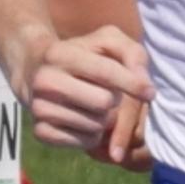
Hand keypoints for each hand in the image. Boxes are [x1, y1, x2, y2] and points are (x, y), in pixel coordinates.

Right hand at [30, 25, 151, 157]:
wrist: (34, 71)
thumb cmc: (81, 55)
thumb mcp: (106, 41)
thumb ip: (132, 53)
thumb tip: (145, 86)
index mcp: (61, 54)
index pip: (105, 72)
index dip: (132, 83)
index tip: (150, 93)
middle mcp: (45, 81)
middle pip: (104, 103)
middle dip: (114, 101)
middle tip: (107, 94)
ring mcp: (40, 108)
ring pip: (96, 126)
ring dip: (105, 120)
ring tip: (93, 106)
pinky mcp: (40, 132)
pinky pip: (85, 142)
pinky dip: (93, 135)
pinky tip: (84, 120)